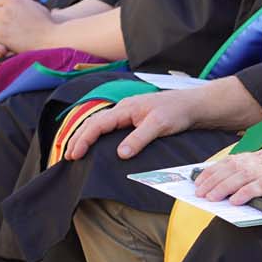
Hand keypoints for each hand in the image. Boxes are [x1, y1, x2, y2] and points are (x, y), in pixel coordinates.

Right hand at [64, 86, 209, 161]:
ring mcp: (128, 113)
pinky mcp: (134, 119)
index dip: (84, 139)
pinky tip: (96, 144)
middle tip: (68, 156)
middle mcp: (123, 109)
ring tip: (76, 151)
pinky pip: (110, 126)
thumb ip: (139, 138)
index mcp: (126, 108)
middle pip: (93, 122)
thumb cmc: (177, 112)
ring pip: (100, 123)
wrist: (192, 105)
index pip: (98, 124)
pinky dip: (98, 135)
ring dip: (86, 136)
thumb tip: (120, 154)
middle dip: (78, 138)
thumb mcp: (159, 126)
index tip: (75, 154)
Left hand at [191, 146, 261, 207]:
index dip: (214, 170)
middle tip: (199, 192)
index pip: (234, 160)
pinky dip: (247, 192)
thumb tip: (233, 191)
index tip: (199, 181)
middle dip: (214, 179)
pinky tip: (235, 200)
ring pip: (245, 174)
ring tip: (211, 197)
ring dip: (225, 186)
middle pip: (235, 166)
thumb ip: (261, 178)